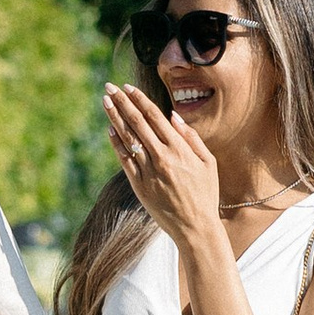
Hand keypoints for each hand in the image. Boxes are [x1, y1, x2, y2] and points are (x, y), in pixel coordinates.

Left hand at [103, 81, 222, 246]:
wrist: (195, 227)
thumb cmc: (205, 193)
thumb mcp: (208, 163)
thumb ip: (191, 138)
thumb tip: (172, 116)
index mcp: (179, 149)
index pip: (154, 116)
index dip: (139, 100)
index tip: (127, 88)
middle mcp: (162, 157)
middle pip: (137, 123)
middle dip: (121, 103)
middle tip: (109, 87)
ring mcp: (148, 172)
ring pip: (127, 138)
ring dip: (114, 118)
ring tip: (105, 102)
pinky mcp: (139, 185)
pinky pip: (124, 160)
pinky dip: (116, 143)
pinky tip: (110, 129)